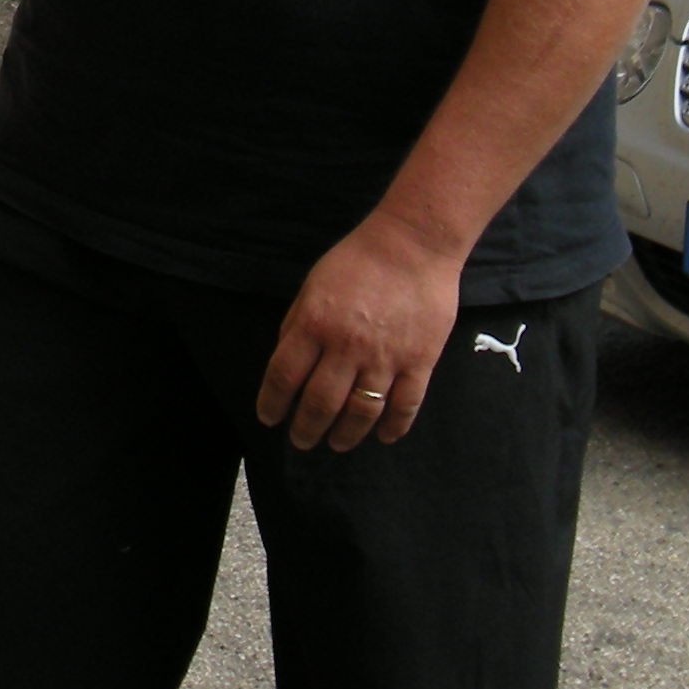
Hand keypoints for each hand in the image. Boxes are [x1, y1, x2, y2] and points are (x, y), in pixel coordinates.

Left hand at [254, 210, 459, 450]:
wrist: (414, 245)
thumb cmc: (358, 260)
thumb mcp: (313, 286)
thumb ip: (297, 325)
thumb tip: (287, 366)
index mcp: (313, 324)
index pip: (283, 377)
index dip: (272, 403)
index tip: (269, 418)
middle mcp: (346, 346)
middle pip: (319, 404)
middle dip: (305, 429)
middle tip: (301, 441)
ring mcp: (385, 357)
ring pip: (360, 413)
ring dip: (345, 436)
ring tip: (336, 444)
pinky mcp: (419, 362)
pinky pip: (405, 406)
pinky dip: (393, 427)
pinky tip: (383, 437)